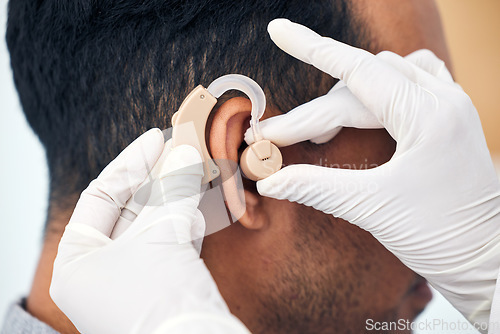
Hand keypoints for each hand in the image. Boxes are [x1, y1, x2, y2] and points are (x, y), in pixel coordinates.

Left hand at [50, 129, 248, 333]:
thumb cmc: (159, 300)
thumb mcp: (160, 236)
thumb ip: (172, 190)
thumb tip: (185, 152)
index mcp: (78, 262)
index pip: (101, 196)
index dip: (131, 164)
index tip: (156, 139)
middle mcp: (100, 270)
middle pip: (130, 208)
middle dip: (159, 178)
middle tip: (181, 150)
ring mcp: (132, 279)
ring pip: (154, 224)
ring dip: (177, 197)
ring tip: (195, 169)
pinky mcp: (161, 284)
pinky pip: (170, 242)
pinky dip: (185, 221)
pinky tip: (199, 203)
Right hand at [246, 19, 499, 327]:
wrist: (489, 258)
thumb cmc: (441, 236)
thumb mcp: (372, 209)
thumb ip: (315, 187)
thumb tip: (269, 182)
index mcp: (426, 116)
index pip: (356, 72)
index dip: (311, 49)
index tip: (277, 31)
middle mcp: (442, 100)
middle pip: (362, 85)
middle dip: (314, 111)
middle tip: (275, 136)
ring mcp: (450, 106)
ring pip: (386, 76)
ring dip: (345, 95)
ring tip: (318, 127)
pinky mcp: (449, 118)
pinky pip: (413, 81)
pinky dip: (380, 88)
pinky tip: (368, 102)